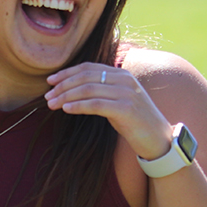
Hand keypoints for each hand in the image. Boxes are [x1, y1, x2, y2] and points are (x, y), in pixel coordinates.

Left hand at [45, 62, 173, 161]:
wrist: (158, 138)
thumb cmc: (134, 121)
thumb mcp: (118, 100)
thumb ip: (102, 91)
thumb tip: (73, 90)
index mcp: (121, 74)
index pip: (89, 68)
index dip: (67, 73)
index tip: (50, 80)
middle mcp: (124, 80)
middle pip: (86, 77)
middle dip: (63, 85)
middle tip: (48, 95)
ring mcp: (126, 93)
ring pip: (88, 89)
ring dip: (66, 96)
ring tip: (52, 104)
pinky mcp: (126, 109)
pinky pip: (96, 104)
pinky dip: (78, 106)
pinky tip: (66, 109)